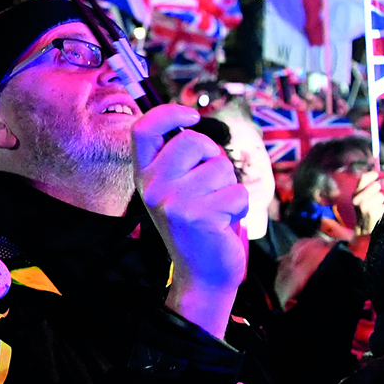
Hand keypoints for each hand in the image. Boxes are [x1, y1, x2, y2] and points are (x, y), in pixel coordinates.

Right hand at [135, 104, 247, 338]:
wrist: (200, 270)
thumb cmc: (194, 220)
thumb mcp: (173, 187)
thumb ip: (177, 157)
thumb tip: (192, 122)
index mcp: (143, 174)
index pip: (144, 129)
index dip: (168, 113)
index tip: (191, 116)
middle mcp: (151, 186)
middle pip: (192, 141)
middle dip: (213, 155)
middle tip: (210, 181)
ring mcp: (173, 202)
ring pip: (220, 167)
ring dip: (228, 185)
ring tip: (216, 206)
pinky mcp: (199, 216)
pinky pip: (237, 191)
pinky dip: (240, 205)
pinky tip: (225, 221)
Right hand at [353, 169, 383, 235]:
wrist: (365, 232)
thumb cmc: (368, 214)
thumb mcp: (365, 200)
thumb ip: (370, 189)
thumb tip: (381, 178)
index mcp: (355, 194)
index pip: (364, 178)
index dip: (374, 174)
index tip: (383, 174)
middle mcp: (357, 199)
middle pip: (375, 185)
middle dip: (382, 190)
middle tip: (382, 198)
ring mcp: (364, 206)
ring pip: (381, 195)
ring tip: (381, 207)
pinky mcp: (371, 213)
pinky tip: (381, 213)